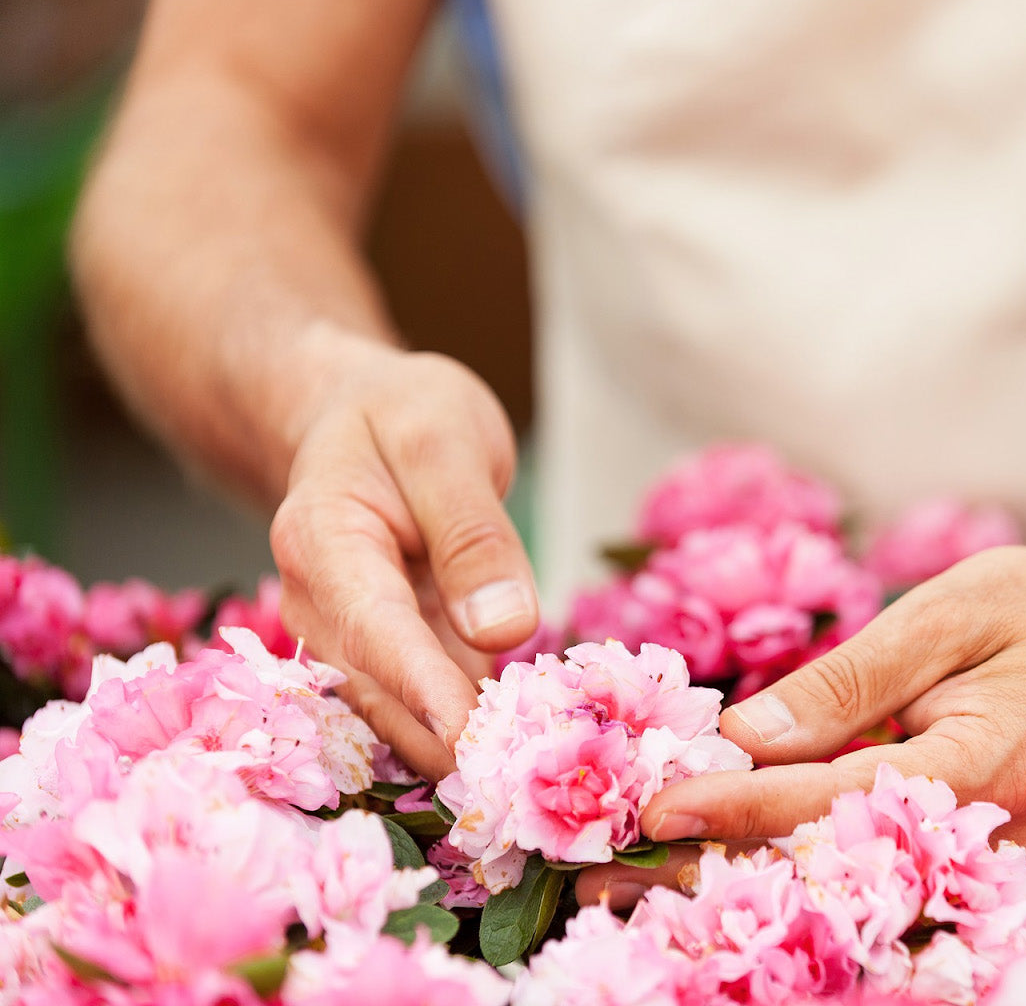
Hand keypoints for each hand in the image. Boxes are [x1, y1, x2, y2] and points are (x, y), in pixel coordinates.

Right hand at [268, 335, 538, 778]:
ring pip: (397, 713)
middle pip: (378, 690)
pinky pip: (420, 704)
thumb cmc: (400, 416)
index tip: (471, 739)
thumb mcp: (447, 442)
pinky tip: (522, 754)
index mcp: (321, 539)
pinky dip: (466, 728)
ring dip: (457, 749)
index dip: (423, 690)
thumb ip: (472, 534)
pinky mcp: (383, 655)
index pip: (373, 628)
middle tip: (523, 786)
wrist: (356, 417)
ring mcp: (346, 637)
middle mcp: (318, 603)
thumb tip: (504, 629)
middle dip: (445, 740)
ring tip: (530, 784)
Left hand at [627, 543, 1025, 870]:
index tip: (650, 804)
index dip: (735, 807)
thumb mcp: (949, 613)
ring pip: (834, 893)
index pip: (829, 803)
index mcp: (979, 773)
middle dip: (705, 873)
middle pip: (820, 873)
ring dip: (729, 886)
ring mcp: (972, 868)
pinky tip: (707, 868)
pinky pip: (861, 882)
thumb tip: (743, 738)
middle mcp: (976, 845)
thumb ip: (848, 680)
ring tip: (622, 881)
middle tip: (596, 868)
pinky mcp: (959, 864)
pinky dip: (779, 875)